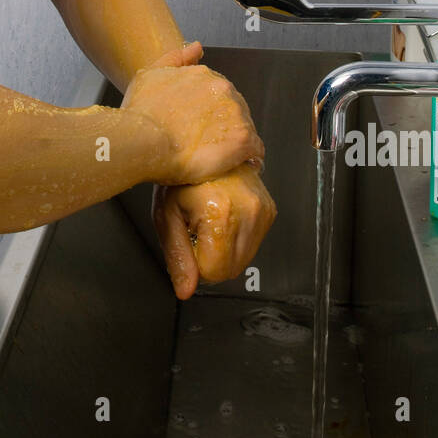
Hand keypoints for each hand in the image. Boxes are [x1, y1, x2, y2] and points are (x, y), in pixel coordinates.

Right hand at [121, 40, 264, 186]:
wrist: (141, 142)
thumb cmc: (141, 115)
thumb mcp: (150, 75)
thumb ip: (175, 59)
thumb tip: (197, 47)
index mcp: (205, 76)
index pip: (218, 92)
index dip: (208, 111)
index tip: (198, 125)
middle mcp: (224, 89)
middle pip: (234, 108)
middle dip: (222, 124)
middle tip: (203, 143)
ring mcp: (235, 114)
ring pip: (245, 128)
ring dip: (234, 141)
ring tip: (215, 157)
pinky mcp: (242, 139)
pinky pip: (256, 150)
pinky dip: (248, 158)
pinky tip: (235, 164)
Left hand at [152, 162, 276, 299]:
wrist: (202, 148)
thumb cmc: (182, 177)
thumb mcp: (167, 216)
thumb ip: (177, 257)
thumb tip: (185, 289)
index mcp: (221, 212)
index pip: (214, 271)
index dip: (195, 264)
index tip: (188, 241)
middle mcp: (248, 210)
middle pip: (231, 270)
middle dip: (211, 259)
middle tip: (197, 230)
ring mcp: (262, 209)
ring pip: (244, 261)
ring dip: (225, 250)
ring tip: (210, 221)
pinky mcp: (269, 210)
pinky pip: (254, 245)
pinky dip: (237, 239)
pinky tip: (224, 218)